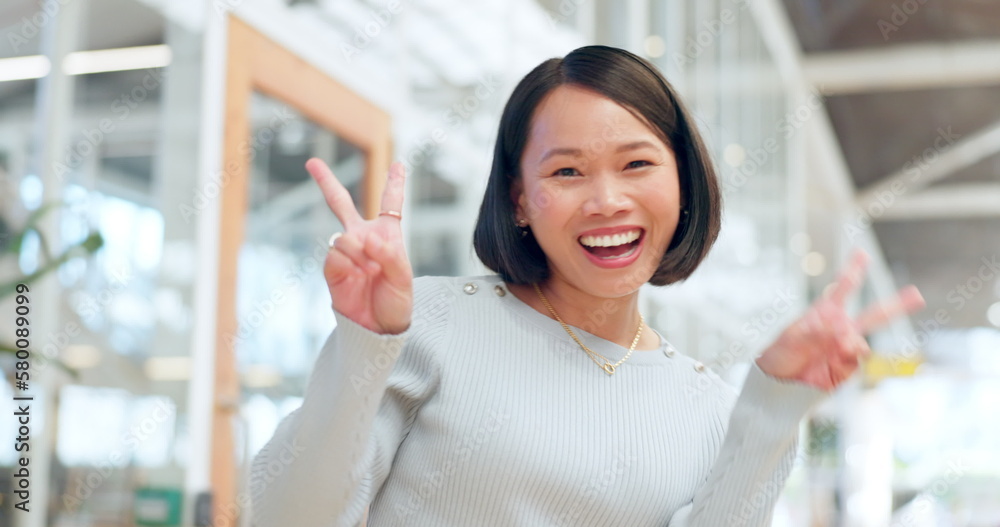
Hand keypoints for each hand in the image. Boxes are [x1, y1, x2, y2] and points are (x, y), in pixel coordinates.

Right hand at [307, 158, 411, 334]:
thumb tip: (366, 239)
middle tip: (312, 163)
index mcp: (387, 236)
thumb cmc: (396, 302)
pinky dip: (348, 264)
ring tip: (370, 272)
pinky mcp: (332, 269)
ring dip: (358, 253)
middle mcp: (363, 239)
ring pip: (342, 238)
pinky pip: (334, 256)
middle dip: (326, 182)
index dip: (394, 184)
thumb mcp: (404, 278)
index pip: (390, 204)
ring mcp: (346, 253)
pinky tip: (358, 275)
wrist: (378, 328)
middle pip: (341, 204)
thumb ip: (389, 254)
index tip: (398, 164)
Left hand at [755, 250, 925, 389]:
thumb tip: (839, 329)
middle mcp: (840, 329)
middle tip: (917, 295)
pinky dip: (849, 359)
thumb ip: (814, 333)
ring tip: (837, 346)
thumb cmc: (779, 354)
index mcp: (825, 314)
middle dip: (897, 305)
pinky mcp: (847, 368)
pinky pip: (856, 362)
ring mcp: (845, 349)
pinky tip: (836, 358)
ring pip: (863, 343)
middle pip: (873, 315)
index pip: (843, 289)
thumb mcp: (791, 339)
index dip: (853, 271)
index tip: (863, 254)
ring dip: (853, 344)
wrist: (776, 382)